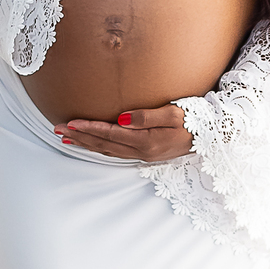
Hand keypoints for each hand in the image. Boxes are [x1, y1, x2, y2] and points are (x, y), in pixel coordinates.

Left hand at [53, 104, 193, 160]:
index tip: (70, 123)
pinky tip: (90, 144)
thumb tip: (121, 118)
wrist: (212, 137)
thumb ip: (146, 116)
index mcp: (146, 140)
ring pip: (107, 150)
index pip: (110, 133)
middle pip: (104, 144)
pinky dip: (99, 148)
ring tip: (66, 137)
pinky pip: (115, 152)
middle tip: (56, 130)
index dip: (89, 128)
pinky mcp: (146, 154)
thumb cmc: (195, 120)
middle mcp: (141, 151)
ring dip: (86, 144)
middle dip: (80, 137)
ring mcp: (143, 155)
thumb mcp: (174, 113)